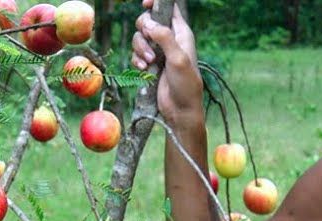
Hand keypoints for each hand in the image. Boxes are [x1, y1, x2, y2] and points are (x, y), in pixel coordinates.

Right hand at [131, 3, 202, 125]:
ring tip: (149, 62)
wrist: (180, 110)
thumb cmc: (186, 85)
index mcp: (181, 33)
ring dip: (139, 49)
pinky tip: (143, 69)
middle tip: (148, 41)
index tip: (145, 4)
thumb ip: (164, 38)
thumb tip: (149, 23)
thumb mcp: (178, 58)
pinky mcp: (149, 64)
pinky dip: (136, 60)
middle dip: (143, 30)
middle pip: (148, 21)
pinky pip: (135, 55)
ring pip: (139, 38)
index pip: (169, 8)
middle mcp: (168, 39)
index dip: (156, 3)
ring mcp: (158, 52)